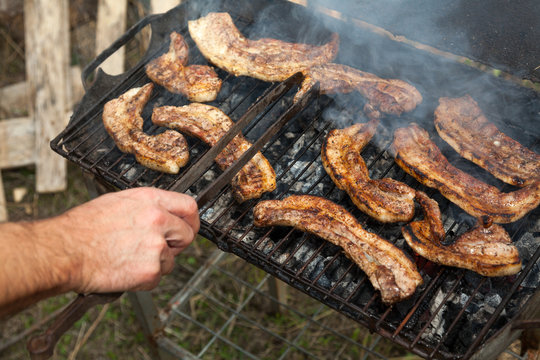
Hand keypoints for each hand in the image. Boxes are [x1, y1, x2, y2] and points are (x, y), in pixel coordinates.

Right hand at [55, 187, 198, 292]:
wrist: (64, 250)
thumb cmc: (83, 227)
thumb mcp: (119, 202)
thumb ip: (147, 207)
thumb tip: (164, 215)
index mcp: (151, 200)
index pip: (189, 207)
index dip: (190, 221)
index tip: (187, 228)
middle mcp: (158, 220)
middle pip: (187, 235)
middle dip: (175, 245)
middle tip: (156, 250)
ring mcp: (156, 246)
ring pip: (171, 260)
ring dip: (155, 264)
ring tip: (128, 258)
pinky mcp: (150, 270)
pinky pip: (157, 278)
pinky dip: (143, 279)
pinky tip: (124, 270)